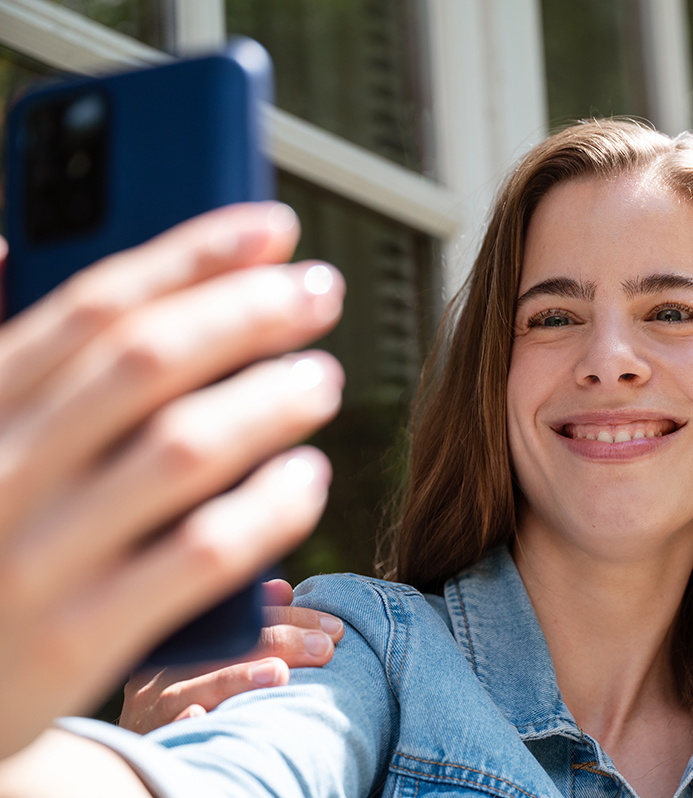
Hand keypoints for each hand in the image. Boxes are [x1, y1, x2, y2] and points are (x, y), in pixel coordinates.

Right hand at [0, 203, 344, 757]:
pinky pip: (204, 552)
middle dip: (248, 312)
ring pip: (184, 449)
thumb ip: (6, 363)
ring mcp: (36, 559)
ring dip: (270, 401)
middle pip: (147, 362)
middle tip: (321, 291)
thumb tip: (5, 238)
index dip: (193, 256)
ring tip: (323, 380)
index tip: (274, 228)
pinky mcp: (81, 636)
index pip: (91, 307)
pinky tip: (308, 476)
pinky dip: (270, 504)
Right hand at [119, 579, 344, 732]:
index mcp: (184, 643)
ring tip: (278, 674)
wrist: (145, 766)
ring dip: (237, 677)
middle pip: (224, 647)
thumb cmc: (189, 702)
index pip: (244, 618)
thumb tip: (282, 589)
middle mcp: (163, 670)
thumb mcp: (211, 661)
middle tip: (325, 649)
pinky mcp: (149, 740)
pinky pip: (166, 728)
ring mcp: (152, 706)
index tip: (334, 628)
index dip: (293, 617)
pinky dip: (183, 719)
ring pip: (194, 685)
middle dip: (280, 642)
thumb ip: (246, 627)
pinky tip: (201, 715)